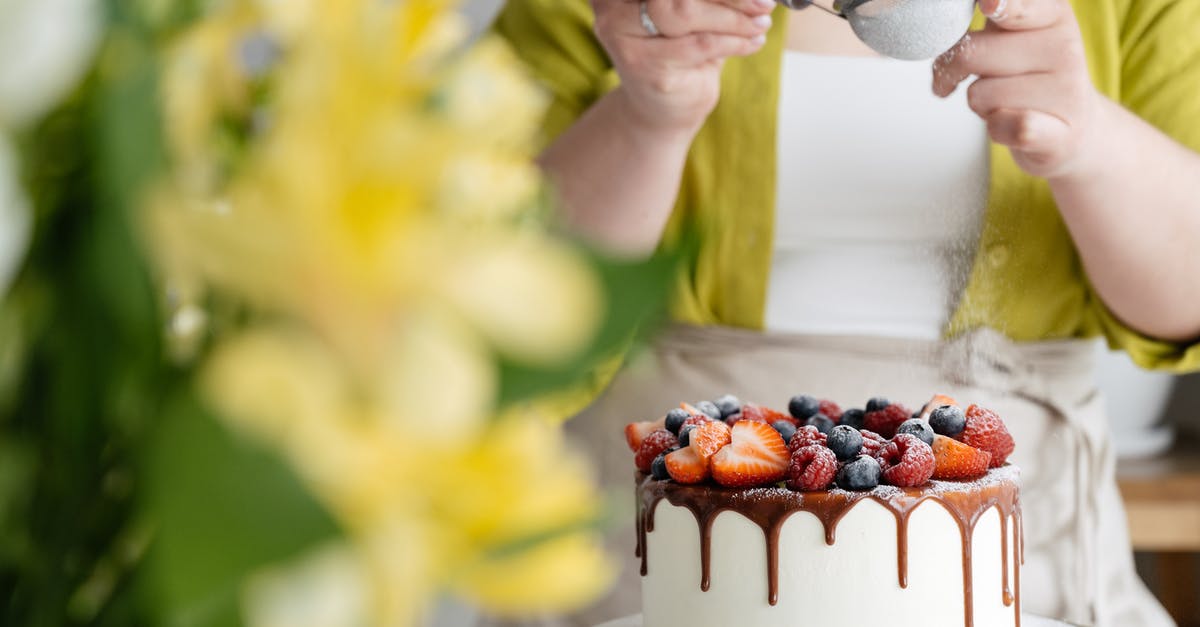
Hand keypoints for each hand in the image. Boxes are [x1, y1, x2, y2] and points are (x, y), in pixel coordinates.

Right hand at [592, 0, 774, 133]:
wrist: (662, 110)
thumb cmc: (678, 53)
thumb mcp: (691, 14)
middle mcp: (612, 11)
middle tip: (764, 3)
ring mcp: (625, 39)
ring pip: (686, 13)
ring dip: (734, 19)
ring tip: (761, 24)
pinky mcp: (646, 68)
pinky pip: (700, 45)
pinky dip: (734, 42)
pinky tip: (753, 42)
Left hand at [932, 0, 1100, 179]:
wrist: (1073, 126)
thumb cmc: (1031, 74)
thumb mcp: (1013, 32)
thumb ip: (992, 13)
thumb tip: (977, 2)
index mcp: (1053, 15)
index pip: (1018, 6)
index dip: (1001, 5)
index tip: (988, 4)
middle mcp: (1066, 48)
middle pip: (971, 54)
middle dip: (953, 71)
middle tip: (969, 77)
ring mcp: (1067, 91)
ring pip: (978, 95)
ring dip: (978, 104)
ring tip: (1003, 102)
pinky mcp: (1060, 135)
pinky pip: (1005, 127)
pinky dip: (995, 129)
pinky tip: (1009, 125)